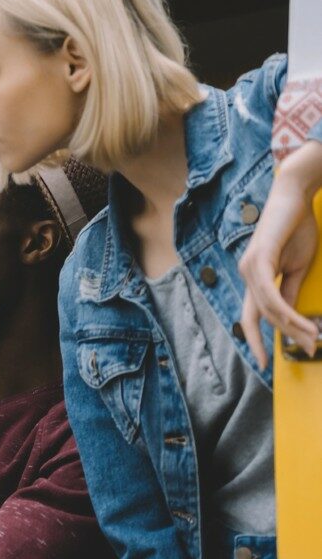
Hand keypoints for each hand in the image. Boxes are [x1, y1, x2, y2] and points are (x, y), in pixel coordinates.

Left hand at [239, 141, 321, 364]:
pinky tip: (300, 323)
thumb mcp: (296, 266)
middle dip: (282, 337)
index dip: (256, 340)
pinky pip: (271, 294)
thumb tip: (290, 318)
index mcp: (253, 278)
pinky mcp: (259, 259)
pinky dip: (286, 311)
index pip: (251, 316)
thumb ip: (289, 292)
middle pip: (259, 317)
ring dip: (292, 327)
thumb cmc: (296, 228)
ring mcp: (250, 267)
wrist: (295, 196)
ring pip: (268, 309)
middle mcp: (246, 274)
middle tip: (306, 350)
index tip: (266, 362)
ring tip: (312, 338)